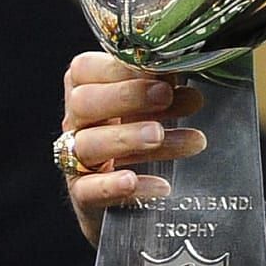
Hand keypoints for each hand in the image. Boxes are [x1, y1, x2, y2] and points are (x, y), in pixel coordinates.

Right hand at [60, 51, 205, 245]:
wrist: (135, 200)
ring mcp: (76, 161)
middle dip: (127, 96)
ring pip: (88, 144)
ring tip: (167, 136)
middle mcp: (77, 124)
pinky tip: (160, 185)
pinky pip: (91, 191)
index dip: (117, 68)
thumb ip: (165, 85)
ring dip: (129, 138)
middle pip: (83, 103)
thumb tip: (190, 64)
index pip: (84, 69)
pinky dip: (121, 187)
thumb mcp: (155, 107)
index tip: (160, 71)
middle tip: (167, 96)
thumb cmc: (147, 137)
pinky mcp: (83, 196)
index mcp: (89, 92)